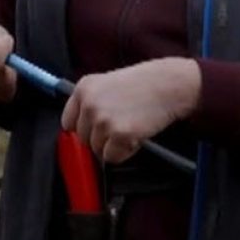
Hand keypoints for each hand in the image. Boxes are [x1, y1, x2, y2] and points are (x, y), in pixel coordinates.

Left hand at [61, 57, 201, 163]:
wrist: (171, 84)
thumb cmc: (147, 83)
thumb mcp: (110, 83)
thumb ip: (92, 102)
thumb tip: (83, 127)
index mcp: (84, 88)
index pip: (68, 122)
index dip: (86, 128)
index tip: (98, 128)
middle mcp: (89, 103)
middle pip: (83, 139)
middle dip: (102, 137)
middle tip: (122, 124)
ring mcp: (103, 119)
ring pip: (97, 150)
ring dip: (115, 144)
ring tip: (132, 125)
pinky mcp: (119, 134)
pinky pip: (112, 157)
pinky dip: (126, 151)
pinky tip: (137, 134)